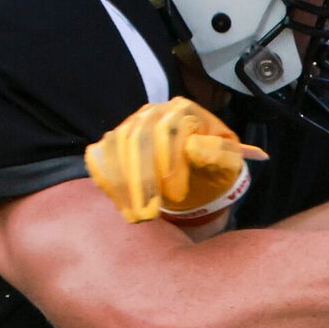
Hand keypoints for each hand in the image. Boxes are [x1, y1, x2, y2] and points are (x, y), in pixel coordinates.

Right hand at [84, 98, 267, 224]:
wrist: (199, 173)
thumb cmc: (215, 165)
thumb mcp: (229, 162)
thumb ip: (218, 154)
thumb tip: (192, 147)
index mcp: (183, 110)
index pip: (167, 130)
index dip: (170, 164)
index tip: (177, 196)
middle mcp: (152, 112)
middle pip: (136, 139)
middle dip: (142, 179)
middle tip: (150, 214)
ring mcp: (129, 125)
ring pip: (115, 148)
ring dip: (122, 185)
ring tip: (137, 217)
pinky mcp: (112, 142)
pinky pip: (99, 157)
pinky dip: (107, 181)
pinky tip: (121, 204)